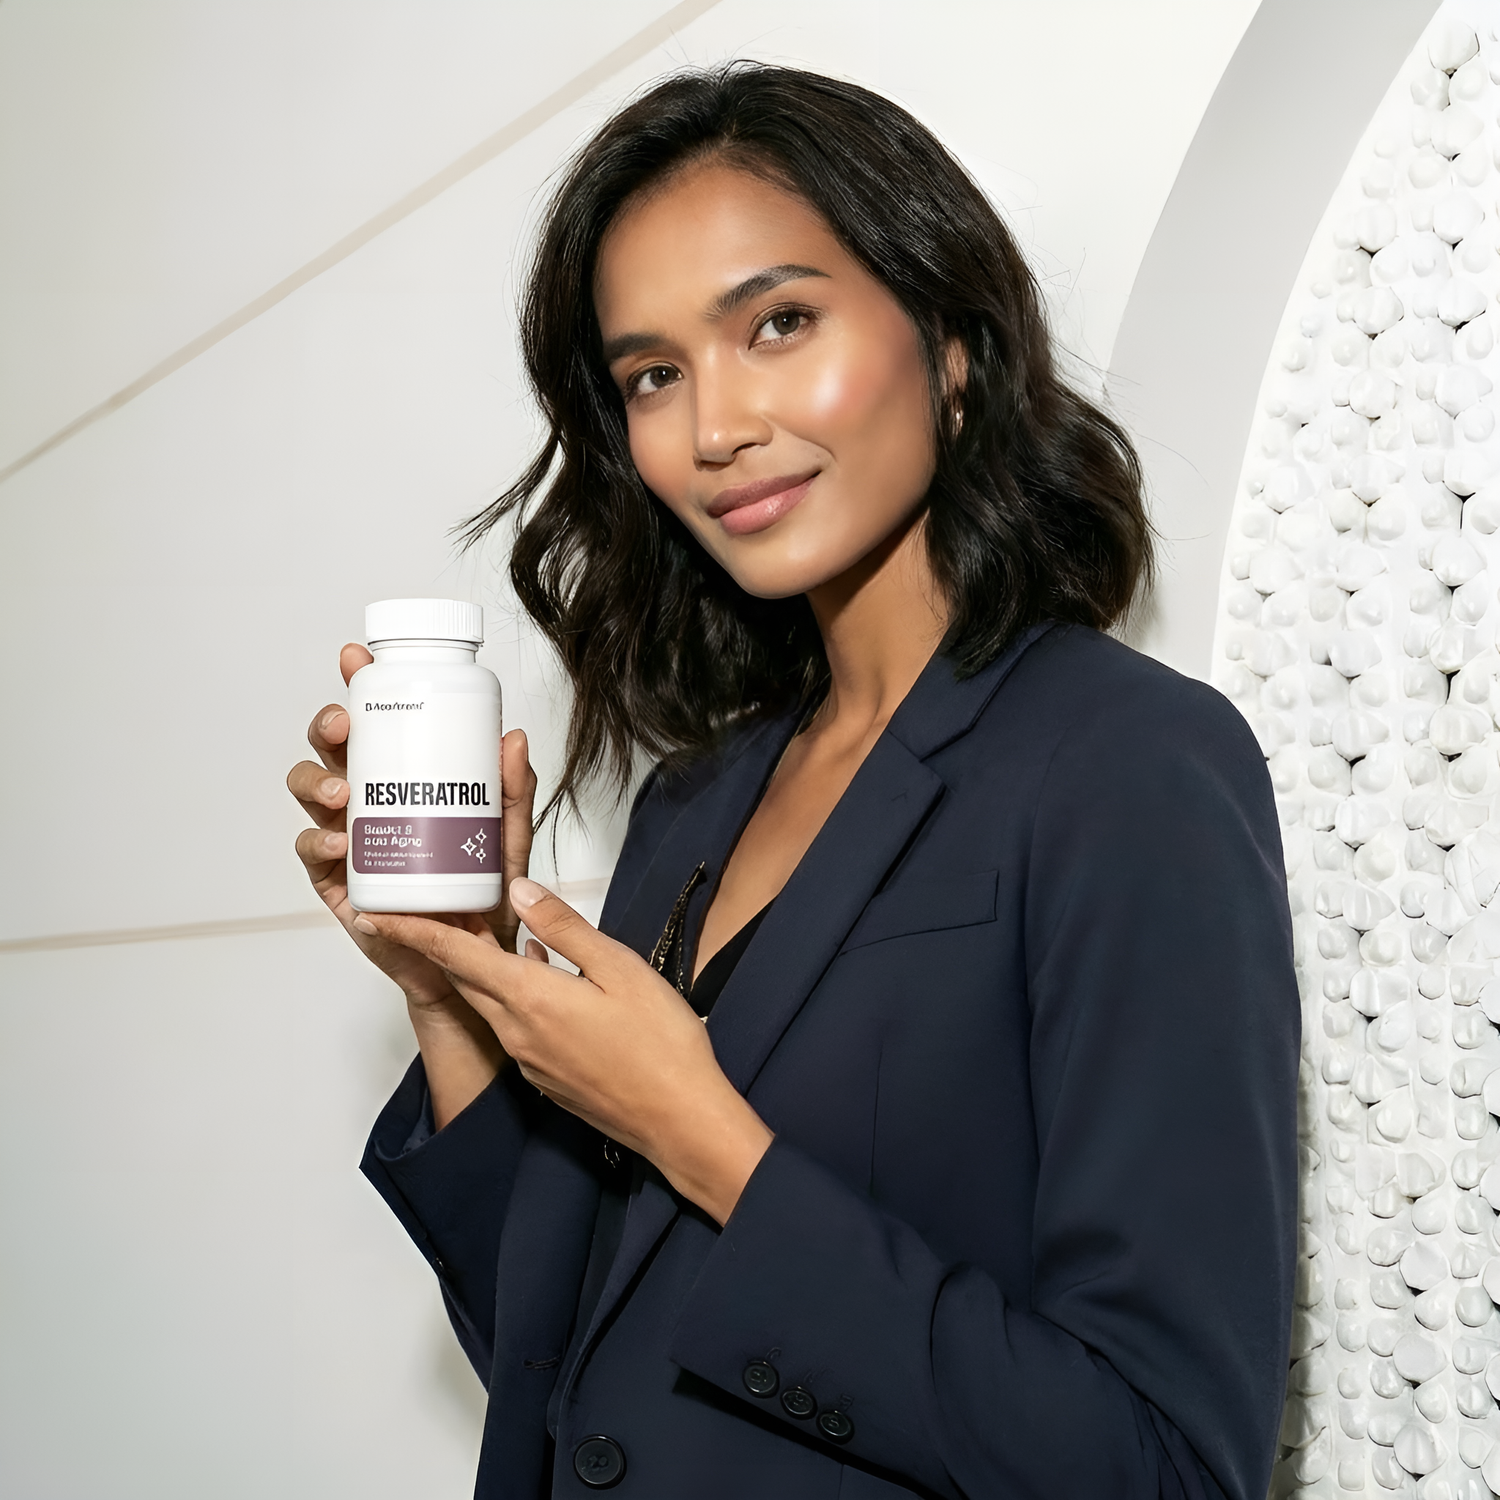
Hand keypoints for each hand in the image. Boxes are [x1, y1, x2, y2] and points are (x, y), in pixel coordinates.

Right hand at [287, 644, 543, 1124]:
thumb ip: (514, 793)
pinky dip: (318, 842)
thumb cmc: (483, 893)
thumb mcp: (508, 839)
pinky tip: (337, 841)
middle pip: (332, 750)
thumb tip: (514, 738)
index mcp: (403, 777)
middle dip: (329, 728)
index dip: (361, 686)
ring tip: (344, 795)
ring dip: (317, 783)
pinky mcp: (336, 881)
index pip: (378, 722)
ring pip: (309, 793)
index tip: (357, 659)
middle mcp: (368, 800)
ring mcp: (347, 837)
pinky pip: (312, 853)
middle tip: (346, 727)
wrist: (471, 963)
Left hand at [354, 879, 773, 1225]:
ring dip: (481, 969)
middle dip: (443, 944)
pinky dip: (513, 995)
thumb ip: (565, 928)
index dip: (412, 930)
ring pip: (490, 1003)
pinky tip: (541, 977)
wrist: (680, 1121)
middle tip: (431, 907)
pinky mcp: (547, 1077)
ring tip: (486, 933)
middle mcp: (517, 1031)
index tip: (375, 913)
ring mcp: (530, 1059)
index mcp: (530, 998)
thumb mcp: (619, 968)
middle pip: (465, 979)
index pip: (454, 955)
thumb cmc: (660, 1044)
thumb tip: (519, 892)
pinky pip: (515, 1026)